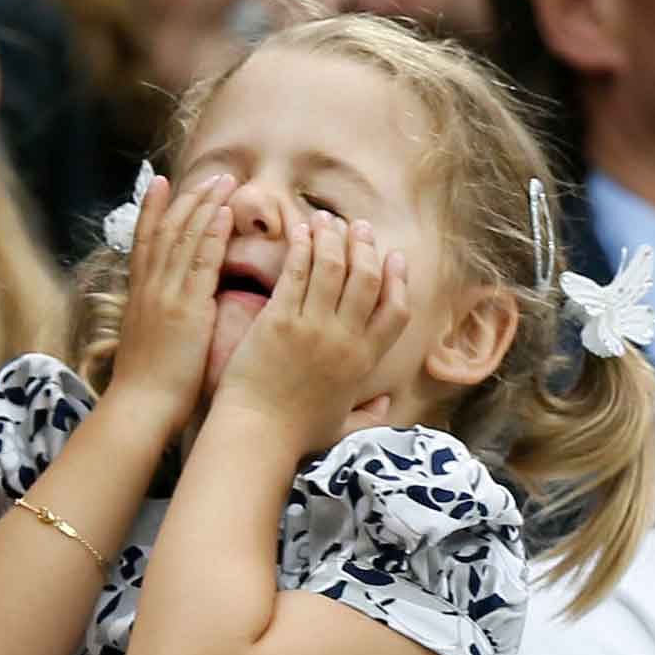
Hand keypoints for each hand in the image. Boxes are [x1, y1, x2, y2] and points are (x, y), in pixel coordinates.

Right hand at [109, 171, 236, 438]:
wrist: (140, 406)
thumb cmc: (150, 385)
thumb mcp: (151, 340)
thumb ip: (163, 315)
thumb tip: (179, 304)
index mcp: (139, 295)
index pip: (144, 240)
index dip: (151, 208)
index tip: (160, 182)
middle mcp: (149, 288)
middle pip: (165, 230)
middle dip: (187, 199)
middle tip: (209, 174)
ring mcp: (165, 296)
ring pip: (183, 239)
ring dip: (204, 206)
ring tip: (224, 182)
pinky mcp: (185, 309)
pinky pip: (200, 263)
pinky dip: (211, 235)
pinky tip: (224, 214)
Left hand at [213, 212, 408, 453]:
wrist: (256, 435)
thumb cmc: (294, 435)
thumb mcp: (343, 427)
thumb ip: (370, 414)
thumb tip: (389, 403)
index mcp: (364, 361)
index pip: (397, 311)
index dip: (398, 280)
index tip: (394, 257)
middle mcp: (345, 339)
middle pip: (367, 279)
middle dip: (365, 247)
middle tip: (356, 227)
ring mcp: (313, 327)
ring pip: (333, 267)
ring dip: (332, 238)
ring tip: (325, 220)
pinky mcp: (279, 321)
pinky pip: (295, 273)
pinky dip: (301, 248)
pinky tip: (299, 232)